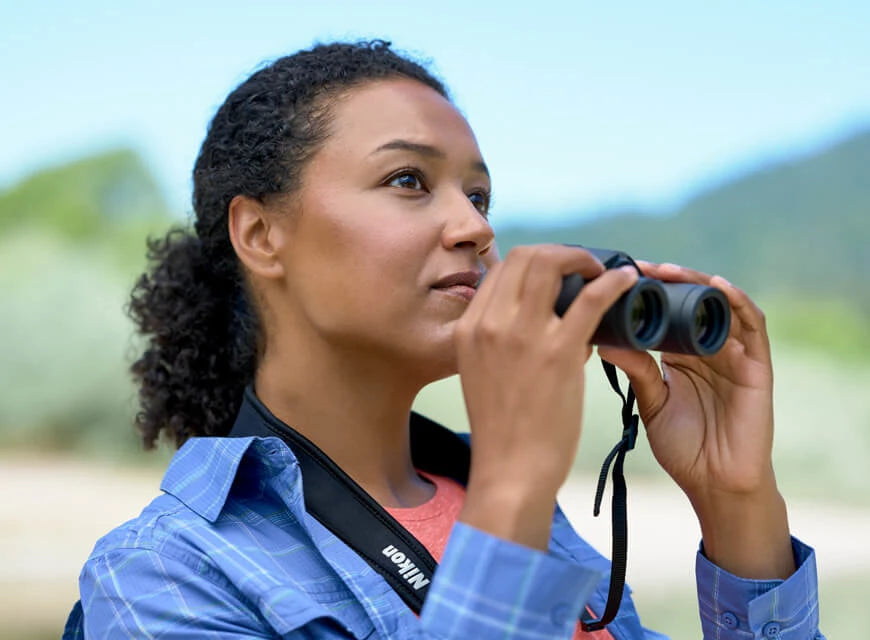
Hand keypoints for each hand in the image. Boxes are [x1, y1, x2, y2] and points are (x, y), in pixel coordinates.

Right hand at [455, 245, 637, 549]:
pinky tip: (627, 281)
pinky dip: (613, 282)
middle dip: (560, 253)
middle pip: (525, 256)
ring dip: (582, 259)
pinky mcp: (558, 353)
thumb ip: (500, 341)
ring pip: (552, 264)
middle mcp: (490, 323)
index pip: (500, 269)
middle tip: (583, 268)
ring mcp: (522, 335)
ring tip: (602, 273)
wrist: (510, 472)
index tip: (558, 273)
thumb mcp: (484, 373)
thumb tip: (546, 318)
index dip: (534, 262)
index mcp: (469, 328)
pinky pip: (591, 299)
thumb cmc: (503, 429)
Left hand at [598, 262, 794, 578]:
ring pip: (720, 306)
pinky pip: (753, 326)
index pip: (665, 313)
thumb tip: (604, 340)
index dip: (646, 294)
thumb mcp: (653, 403)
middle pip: (691, 302)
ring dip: (697, 284)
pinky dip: (738, 302)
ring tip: (670, 272)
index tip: (617, 278)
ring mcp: (735, 355)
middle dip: (667, 281)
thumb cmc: (684, 448)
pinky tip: (717, 287)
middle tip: (639, 267)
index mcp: (681, 356)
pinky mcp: (757, 366)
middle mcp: (708, 350)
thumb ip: (637, 370)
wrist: (716, 485)